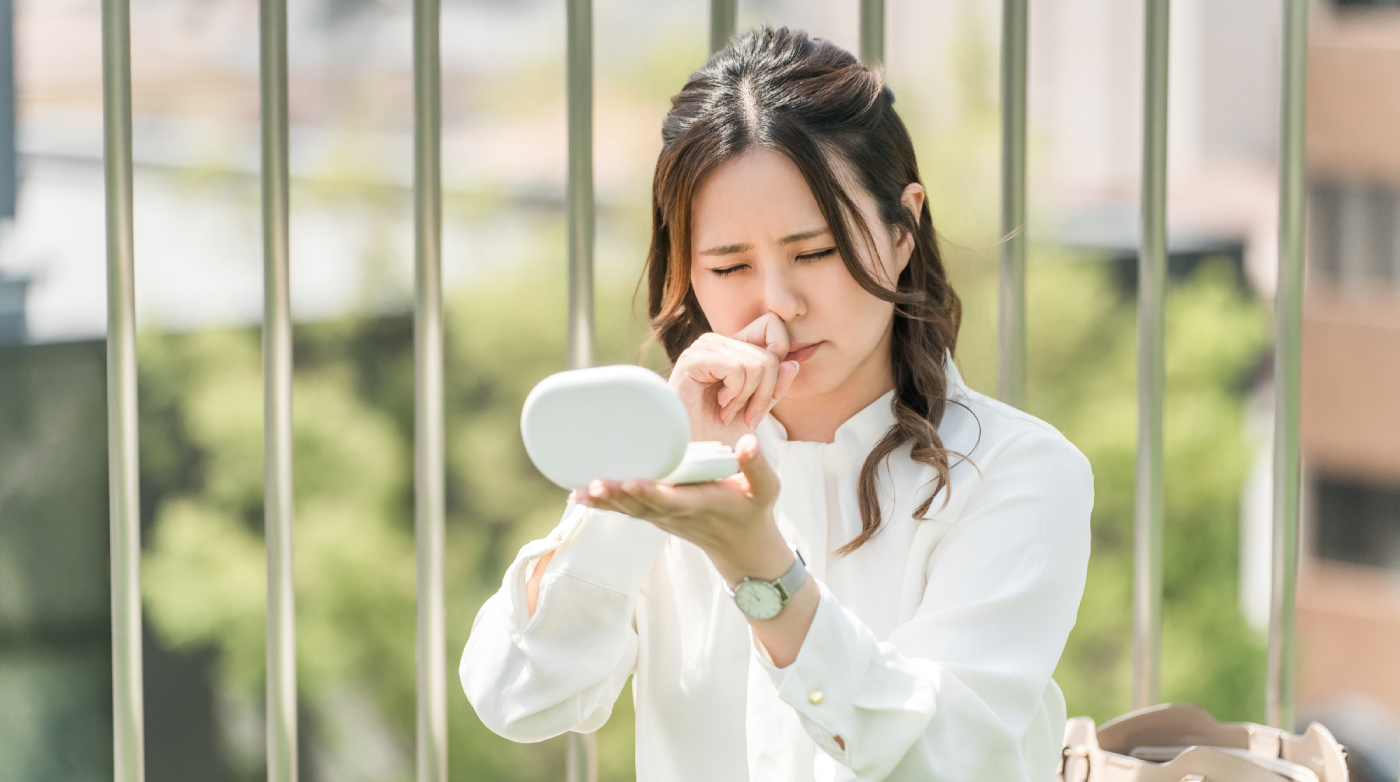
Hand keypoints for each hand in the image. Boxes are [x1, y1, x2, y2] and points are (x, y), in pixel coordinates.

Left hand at [568, 434, 792, 584]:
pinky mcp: (655, 517)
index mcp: (702, 504)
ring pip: (630, 510)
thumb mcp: (765, 489)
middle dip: (618, 496)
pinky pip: (626, 511)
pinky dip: (603, 505)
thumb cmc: (753, 511)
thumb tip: (747, 440)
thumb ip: (756, 465)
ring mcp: (663, 518)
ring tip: (579, 491)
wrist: (742, 547)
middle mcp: (677, 513)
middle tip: (594, 483)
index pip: (673, 499)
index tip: (633, 482)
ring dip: (604, 501)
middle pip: (642, 506)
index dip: (651, 492)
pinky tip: (579, 495)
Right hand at [668, 312, 800, 444]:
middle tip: (747, 417)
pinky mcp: (694, 358)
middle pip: (770, 355)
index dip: (781, 357)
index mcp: (733, 347)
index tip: (768, 395)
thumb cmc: (717, 432)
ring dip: (747, 399)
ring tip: (728, 412)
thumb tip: (793, 363)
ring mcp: (705, 347)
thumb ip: (774, 388)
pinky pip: (738, 369)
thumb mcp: (755, 410)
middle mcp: (718, 341)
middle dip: (765, 394)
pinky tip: (720, 406)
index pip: (773, 326)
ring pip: (757, 364)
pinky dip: (735, 395)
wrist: (690, 450)